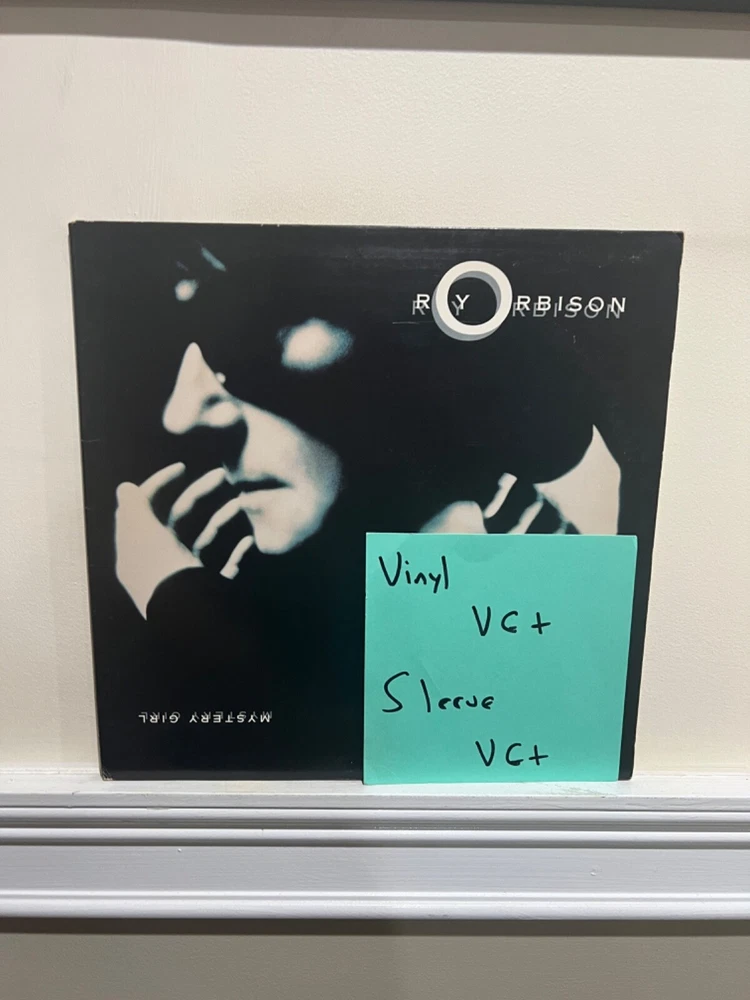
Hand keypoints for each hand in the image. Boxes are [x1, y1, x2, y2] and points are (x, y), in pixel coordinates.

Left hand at [115, 463, 252, 618]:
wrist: (189, 619)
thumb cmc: (163, 571)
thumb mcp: (143, 533)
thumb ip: (134, 507)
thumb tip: (125, 487)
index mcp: (140, 549)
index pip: (145, 509)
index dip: (160, 484)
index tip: (183, 467)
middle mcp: (161, 562)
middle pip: (178, 520)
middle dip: (199, 495)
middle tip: (222, 475)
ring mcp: (186, 577)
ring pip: (204, 540)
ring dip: (222, 518)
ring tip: (243, 503)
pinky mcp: (209, 592)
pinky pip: (224, 566)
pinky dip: (236, 552)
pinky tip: (249, 539)